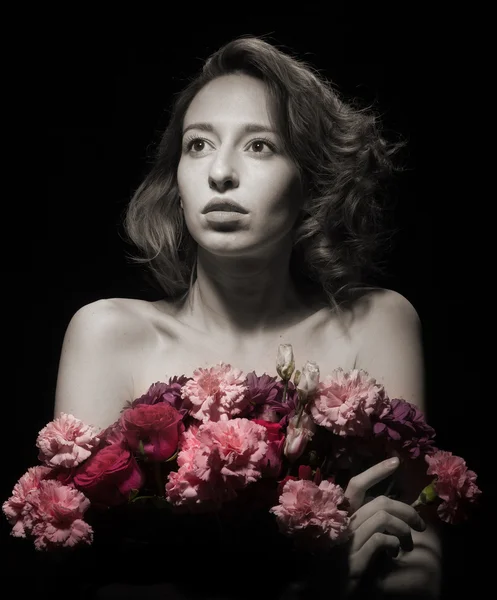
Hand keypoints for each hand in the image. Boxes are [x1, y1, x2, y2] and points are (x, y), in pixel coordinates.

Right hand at [343, 457, 426, 594]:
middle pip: (379, 501)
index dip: (377, 471)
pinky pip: (381, 540)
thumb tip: (397, 509)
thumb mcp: (359, 540)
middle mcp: (342, 523)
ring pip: (383, 517)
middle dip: (406, 510)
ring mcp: (346, 541)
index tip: (396, 461)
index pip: (357, 484)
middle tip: (420, 525)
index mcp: (343, 515)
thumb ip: (371, 522)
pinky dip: (394, 545)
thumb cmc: (349, 564)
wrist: (328, 592)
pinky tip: (394, 555)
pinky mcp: (353, 560)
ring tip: (408, 546)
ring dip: (404, 531)